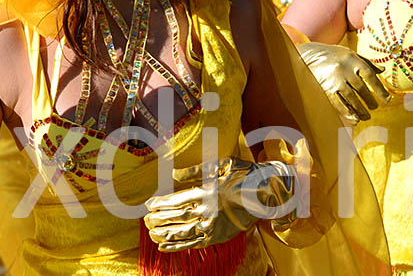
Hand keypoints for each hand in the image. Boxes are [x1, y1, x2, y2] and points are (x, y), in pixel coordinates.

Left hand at [144, 157, 296, 250]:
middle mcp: (208, 211)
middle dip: (158, 219)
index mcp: (206, 192)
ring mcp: (213, 226)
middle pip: (176, 218)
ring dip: (164, 234)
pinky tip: (164, 246)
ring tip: (151, 233)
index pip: (176, 200)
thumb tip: (171, 174)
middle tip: (146, 220)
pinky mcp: (218, 237)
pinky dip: (177, 246)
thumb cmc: (242, 174)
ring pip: (182, 233)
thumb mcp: (219, 166)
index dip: (160, 204)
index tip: (148, 204)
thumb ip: (193, 171)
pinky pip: (193, 244)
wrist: (266, 192)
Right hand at [298, 42, 390, 122]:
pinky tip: (354, 119)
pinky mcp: (326, 89)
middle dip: (370, 101)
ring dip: (360, 110)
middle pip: (361, 89)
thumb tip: (383, 70)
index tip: (388, 100)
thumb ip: (366, 62)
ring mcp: (334, 79)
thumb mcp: (350, 54)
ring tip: (366, 116)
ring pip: (351, 99)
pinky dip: (348, 113)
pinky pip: (339, 104)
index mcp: (352, 59)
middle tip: (375, 108)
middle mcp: (344, 69)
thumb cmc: (334, 55)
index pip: (370, 76)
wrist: (308, 55)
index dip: (380, 89)